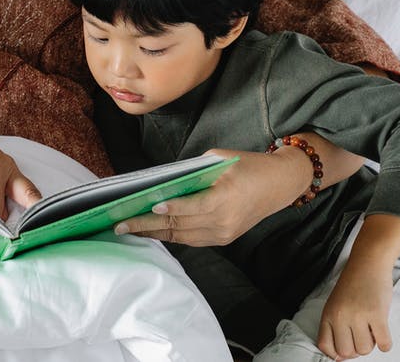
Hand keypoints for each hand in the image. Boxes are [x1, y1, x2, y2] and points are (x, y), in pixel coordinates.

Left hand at [114, 147, 307, 244]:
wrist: (279, 185)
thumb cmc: (247, 165)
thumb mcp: (219, 159)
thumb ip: (191, 172)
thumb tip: (162, 181)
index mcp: (224, 198)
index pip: (190, 207)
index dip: (169, 209)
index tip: (149, 207)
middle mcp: (223, 221)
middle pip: (179, 226)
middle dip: (147, 226)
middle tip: (120, 225)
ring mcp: (223, 234)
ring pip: (181, 237)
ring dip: (154, 234)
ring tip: (128, 229)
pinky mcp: (223, 239)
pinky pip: (191, 239)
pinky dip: (170, 235)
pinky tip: (151, 230)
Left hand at [317, 263, 393, 358]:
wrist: (367, 263)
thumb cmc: (352, 285)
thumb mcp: (335, 305)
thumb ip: (335, 327)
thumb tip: (340, 358)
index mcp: (328, 315)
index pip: (325, 347)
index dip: (337, 353)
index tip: (347, 347)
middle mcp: (341, 316)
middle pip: (347, 352)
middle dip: (356, 350)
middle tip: (362, 336)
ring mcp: (358, 315)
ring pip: (364, 350)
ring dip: (371, 345)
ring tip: (371, 330)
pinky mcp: (377, 314)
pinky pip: (383, 343)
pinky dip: (385, 344)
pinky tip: (382, 333)